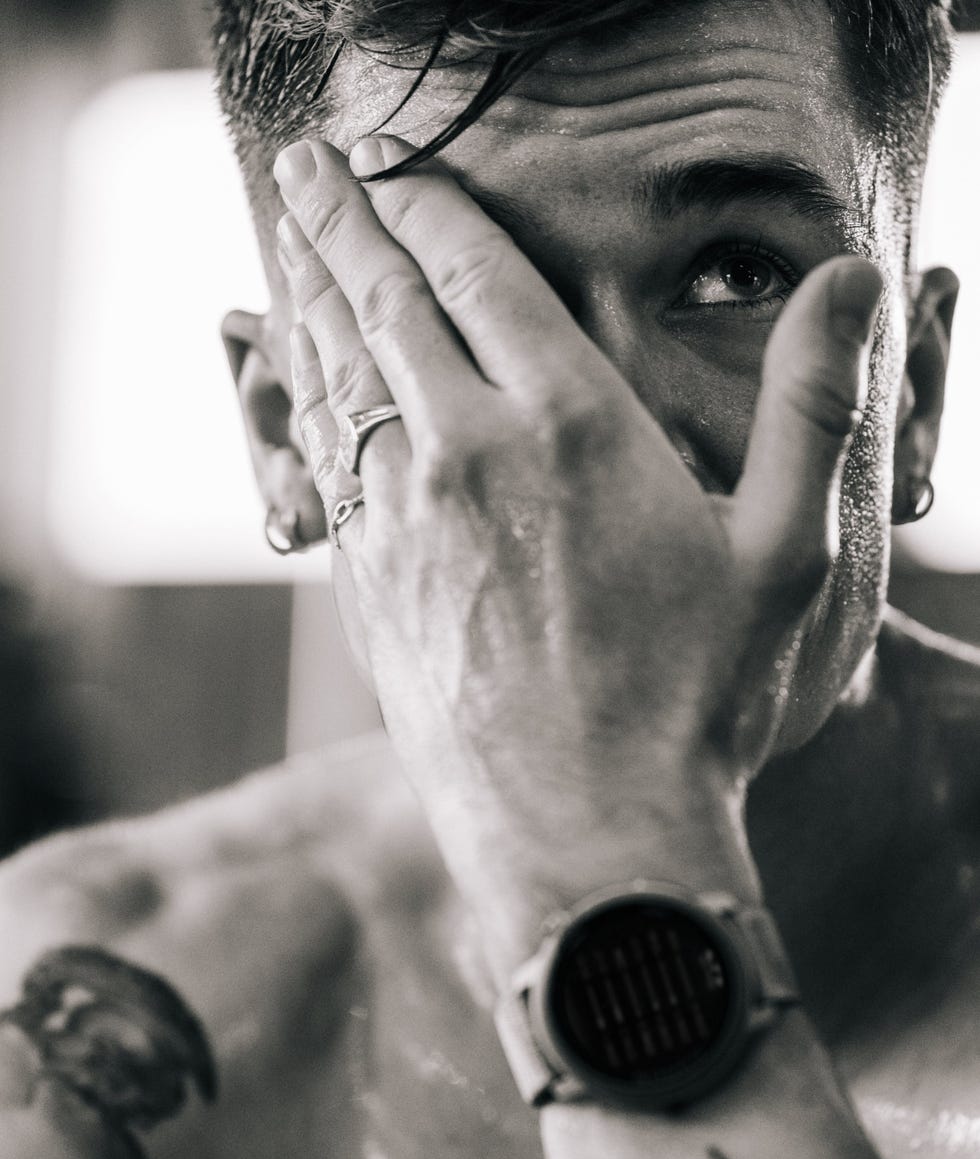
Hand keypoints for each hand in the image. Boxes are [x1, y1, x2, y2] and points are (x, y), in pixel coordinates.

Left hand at [273, 135, 881, 937]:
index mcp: (571, 423)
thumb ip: (813, 405)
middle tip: (310, 168)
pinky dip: (308, 400)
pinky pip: (325, 463)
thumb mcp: (785, 553)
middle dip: (344, 220)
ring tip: (292, 247)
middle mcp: (465, 452)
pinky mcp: (367, 586)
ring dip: (313, 299)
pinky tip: (305, 382)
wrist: (585, 834)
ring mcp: (400, 522)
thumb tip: (854, 280)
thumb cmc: (696, 703)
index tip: (399, 169)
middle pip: (383, 301)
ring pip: (339, 377)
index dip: (430, 205)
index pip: (479, 270)